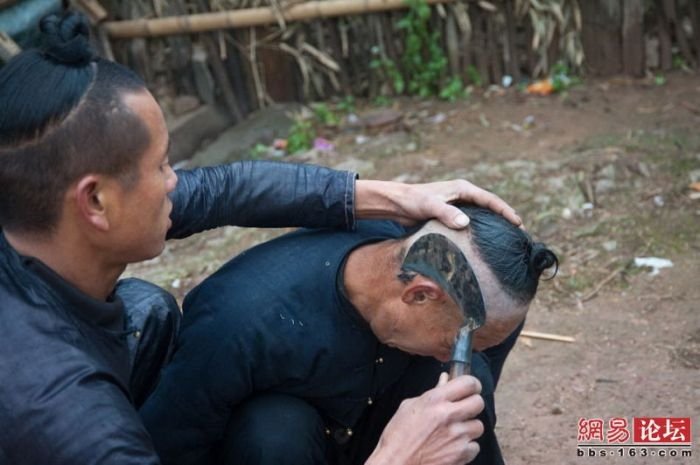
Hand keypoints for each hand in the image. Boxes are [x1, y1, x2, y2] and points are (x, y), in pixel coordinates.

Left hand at [355, 180, 521, 228]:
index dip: (506, 212)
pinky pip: (471, 223)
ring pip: (482, 216)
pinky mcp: (450, 215)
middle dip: (505, 219)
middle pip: (490, 207)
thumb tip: (466, 222)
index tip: (519, 224)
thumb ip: (447, 214)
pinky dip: (480, 231)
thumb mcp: (430, 206)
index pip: (491, 200)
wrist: (396, 204)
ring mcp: (457, 205)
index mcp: (463, 189)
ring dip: (494, 226)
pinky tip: (483, 244)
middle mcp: (463, 195)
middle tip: (520, 236)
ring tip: (506, 241)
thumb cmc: (412, 201)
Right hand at [366, 373, 484, 464]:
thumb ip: (432, 393)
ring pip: (478, 426)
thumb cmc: (398, 436)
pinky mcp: (460, 454)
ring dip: (469, 428)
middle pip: (479, 402)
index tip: (471, 388)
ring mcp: (456, 436)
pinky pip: (474, 446)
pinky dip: (466, 447)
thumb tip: (445, 380)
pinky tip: (453, 446)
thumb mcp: (409, 407)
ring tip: (454, 431)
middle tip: (464, 409)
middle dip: (473, 404)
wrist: (396, 463)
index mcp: (435, 400)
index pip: (468, 383)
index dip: (473, 384)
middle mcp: (448, 415)